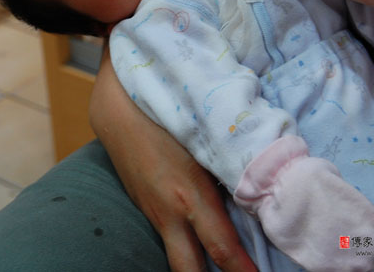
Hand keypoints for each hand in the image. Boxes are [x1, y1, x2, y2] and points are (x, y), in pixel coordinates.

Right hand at [90, 47, 256, 271]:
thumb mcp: (202, 146)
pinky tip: (198, 252)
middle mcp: (170, 213)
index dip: (241, 270)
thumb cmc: (168, 122)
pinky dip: (185, 253)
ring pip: (175, 260)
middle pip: (189, 270)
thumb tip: (253, 196)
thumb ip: (225, 172)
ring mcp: (154, 214)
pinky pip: (168, 241)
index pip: (220, 245)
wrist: (120, 116)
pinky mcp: (146, 210)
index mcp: (190, 195)